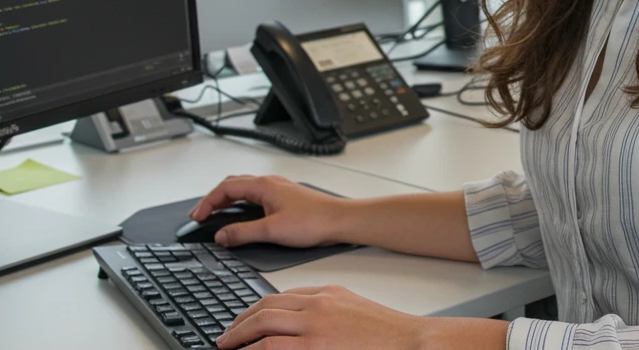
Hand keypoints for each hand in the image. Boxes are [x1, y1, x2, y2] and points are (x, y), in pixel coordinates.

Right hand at [189, 175, 350, 247]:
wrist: (339, 221)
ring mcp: (278, 189)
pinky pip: (255, 194)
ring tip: (215, 214)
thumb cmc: (313, 221)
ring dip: (227, 199)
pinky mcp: (285, 197)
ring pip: (244, 188)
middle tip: (201, 215)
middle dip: (214, 198)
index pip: (226, 188)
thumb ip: (243, 233)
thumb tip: (221, 235)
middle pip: (233, 184)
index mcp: (264, 185)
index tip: (197, 217)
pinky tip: (242, 214)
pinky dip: (241, 202)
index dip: (208, 202)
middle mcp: (270, 182)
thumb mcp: (272, 230)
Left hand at [215, 285, 423, 349]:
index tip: (244, 321)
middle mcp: (318, 304)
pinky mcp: (315, 346)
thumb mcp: (353, 311)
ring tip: (226, 347)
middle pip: (266, 306)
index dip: (256, 309)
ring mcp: (316, 325)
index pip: (281, 296)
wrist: (411, 341)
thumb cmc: (387, 334)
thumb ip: (327, 312)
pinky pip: (271, 346)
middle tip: (226, 337)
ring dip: (239, 336)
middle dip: (240, 321)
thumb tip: (299, 324)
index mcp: (327, 293)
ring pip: (263, 323)